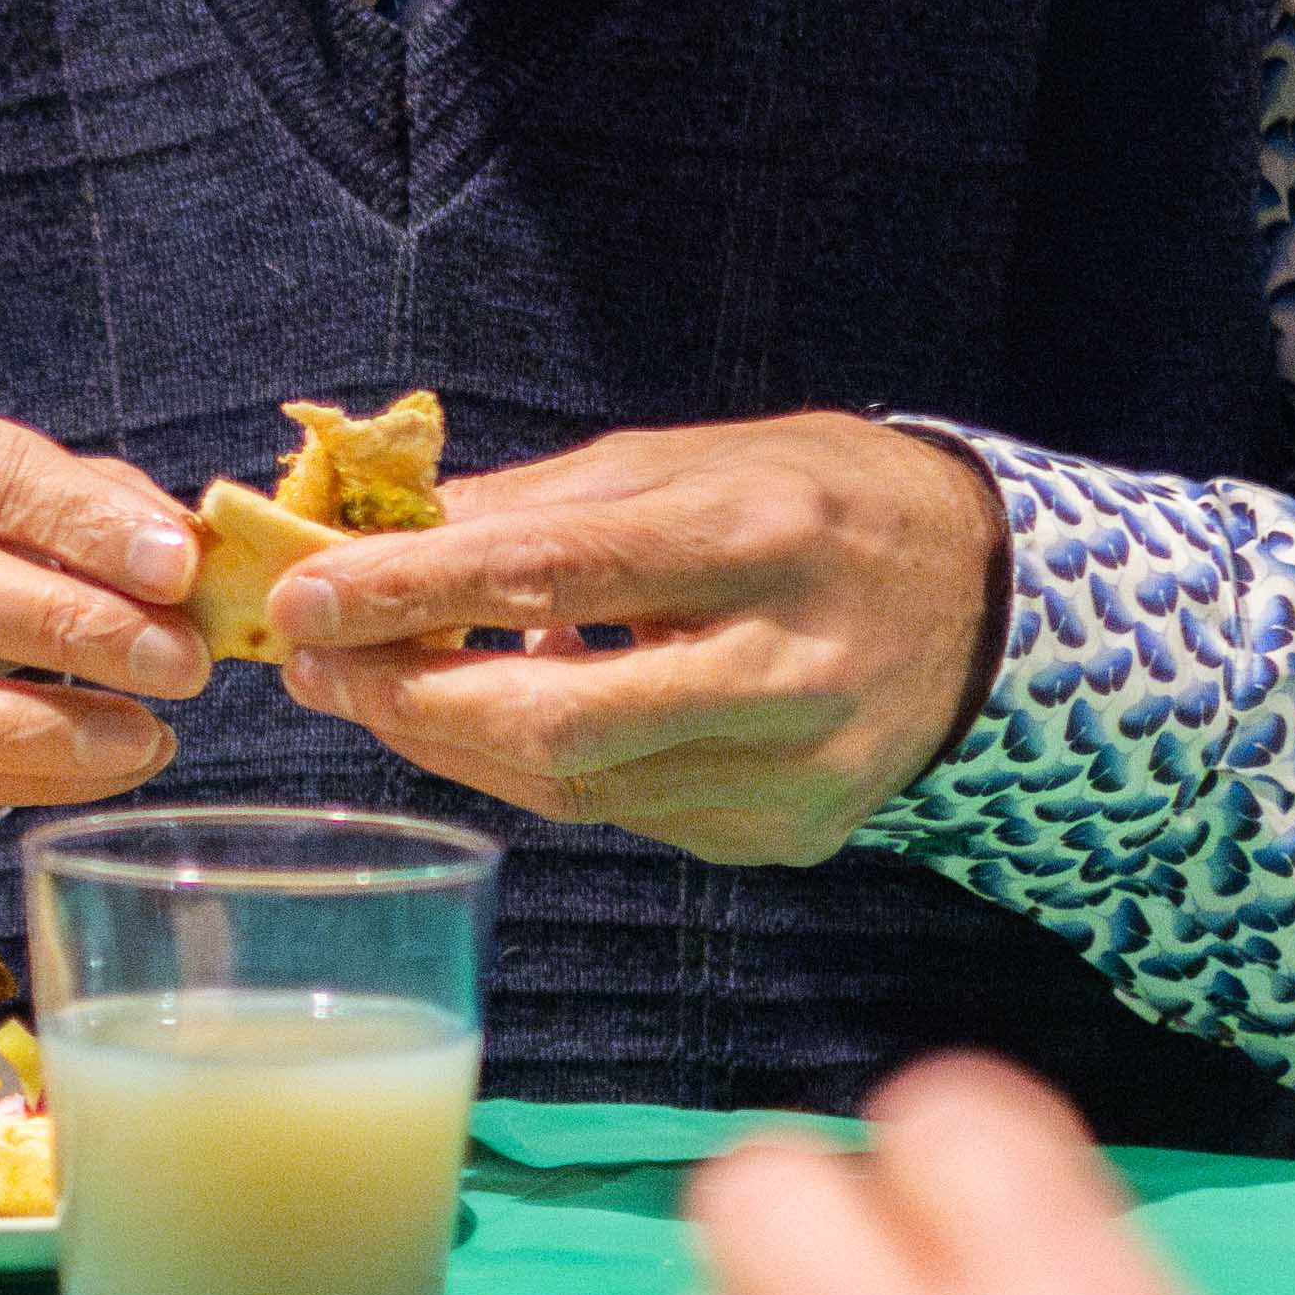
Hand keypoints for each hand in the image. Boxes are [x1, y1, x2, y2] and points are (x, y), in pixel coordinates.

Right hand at [0, 369, 207, 815]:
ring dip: (30, 726)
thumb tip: (188, 557)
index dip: (74, 520)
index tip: (175, 566)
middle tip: (178, 661)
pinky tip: (99, 766)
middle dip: (64, 627)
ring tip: (145, 735)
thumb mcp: (7, 475)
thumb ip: (92, 504)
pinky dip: (9, 779)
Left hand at [260, 415, 1002, 870]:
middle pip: (556, 720)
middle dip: (408, 697)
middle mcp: (785, 665)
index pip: (556, 570)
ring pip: (575, 788)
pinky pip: (623, 815)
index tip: (303, 595)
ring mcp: (792, 771)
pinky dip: (540, 769)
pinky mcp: (785, 836)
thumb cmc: (816, 503)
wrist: (991, 603)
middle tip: (310, 663)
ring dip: (449, 739)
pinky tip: (501, 718)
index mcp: (759, 536)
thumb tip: (379, 533)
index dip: (413, 591)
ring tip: (372, 686)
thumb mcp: (689, 458)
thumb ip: (538, 503)